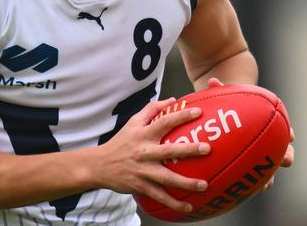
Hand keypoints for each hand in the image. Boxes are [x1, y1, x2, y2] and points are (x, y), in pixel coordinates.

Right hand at [96, 98, 209, 213]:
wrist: (100, 165)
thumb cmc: (121, 142)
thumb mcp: (132, 122)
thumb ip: (151, 109)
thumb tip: (171, 100)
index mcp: (143, 134)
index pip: (164, 121)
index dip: (181, 115)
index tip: (198, 112)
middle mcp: (144, 152)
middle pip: (168, 150)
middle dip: (188, 149)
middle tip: (207, 148)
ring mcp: (143, 171)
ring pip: (167, 177)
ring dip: (186, 182)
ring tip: (204, 184)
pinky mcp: (141, 186)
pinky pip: (160, 196)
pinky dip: (174, 203)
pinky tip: (189, 206)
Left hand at [205, 77, 293, 191]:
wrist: (226, 114)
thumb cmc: (229, 103)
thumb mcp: (226, 95)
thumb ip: (220, 89)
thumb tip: (212, 81)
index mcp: (268, 124)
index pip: (285, 129)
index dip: (288, 133)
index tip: (290, 136)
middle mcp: (269, 141)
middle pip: (284, 151)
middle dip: (285, 156)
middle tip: (284, 160)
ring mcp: (260, 154)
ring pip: (269, 168)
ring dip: (269, 176)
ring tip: (265, 184)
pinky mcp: (247, 165)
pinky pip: (251, 176)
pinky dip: (249, 183)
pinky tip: (242, 190)